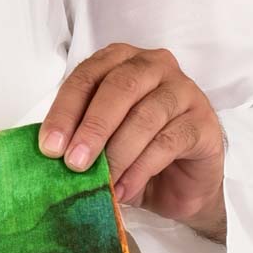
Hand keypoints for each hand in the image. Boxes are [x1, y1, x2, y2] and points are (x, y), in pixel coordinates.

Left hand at [39, 43, 226, 241]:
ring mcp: (183, 91)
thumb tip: (49, 155)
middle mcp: (154, 67)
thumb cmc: (135, 156)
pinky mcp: (203, 122)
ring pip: (146, 115)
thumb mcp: (99, 146)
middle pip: (120, 87)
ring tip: (102, 183)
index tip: (49, 146)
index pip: (88, 76)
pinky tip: (124, 190)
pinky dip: (141, 169)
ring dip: (118, 153)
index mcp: (121, 62)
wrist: (180, 186)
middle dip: (92, 128)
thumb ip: (78, 139)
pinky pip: (169, 141)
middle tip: (74, 163)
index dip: (66, 111)